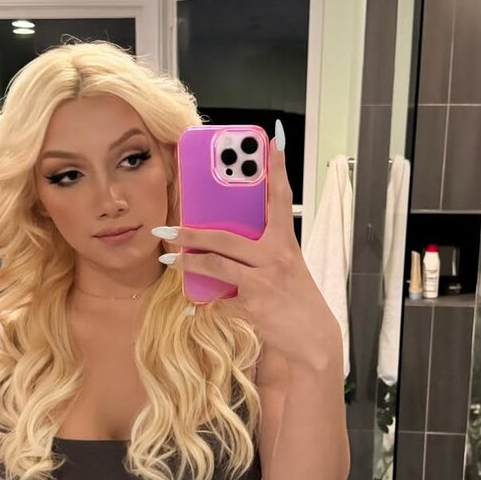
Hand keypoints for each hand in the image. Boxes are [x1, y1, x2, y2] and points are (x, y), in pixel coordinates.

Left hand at [155, 123, 340, 364]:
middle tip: (168, 228)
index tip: (272, 140)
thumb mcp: (286, 270)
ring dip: (187, 261)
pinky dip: (208, 298)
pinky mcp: (255, 302)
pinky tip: (194, 300)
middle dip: (192, 232)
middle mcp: (276, 256)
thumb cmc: (296, 301)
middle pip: (226, 236)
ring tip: (168, 258)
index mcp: (286, 242)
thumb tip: (223, 245)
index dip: (277, 169)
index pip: (282, 198)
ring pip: (216, 263)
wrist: (313, 339)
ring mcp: (265, 279)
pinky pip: (222, 295)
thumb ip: (261, 254)